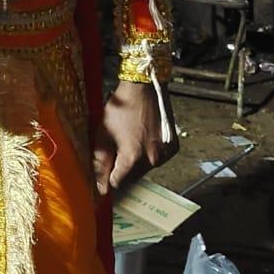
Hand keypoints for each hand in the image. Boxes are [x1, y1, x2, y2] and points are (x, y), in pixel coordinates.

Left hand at [93, 80, 177, 196]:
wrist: (144, 87)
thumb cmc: (121, 108)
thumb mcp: (103, 133)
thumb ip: (100, 162)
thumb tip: (100, 186)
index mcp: (132, 158)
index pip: (117, 182)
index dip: (107, 176)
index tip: (104, 168)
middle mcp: (152, 160)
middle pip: (132, 177)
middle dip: (122, 168)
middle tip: (116, 149)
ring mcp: (165, 154)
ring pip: (145, 169)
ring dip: (136, 162)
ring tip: (130, 140)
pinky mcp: (173, 147)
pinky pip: (158, 159)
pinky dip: (150, 154)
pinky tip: (143, 138)